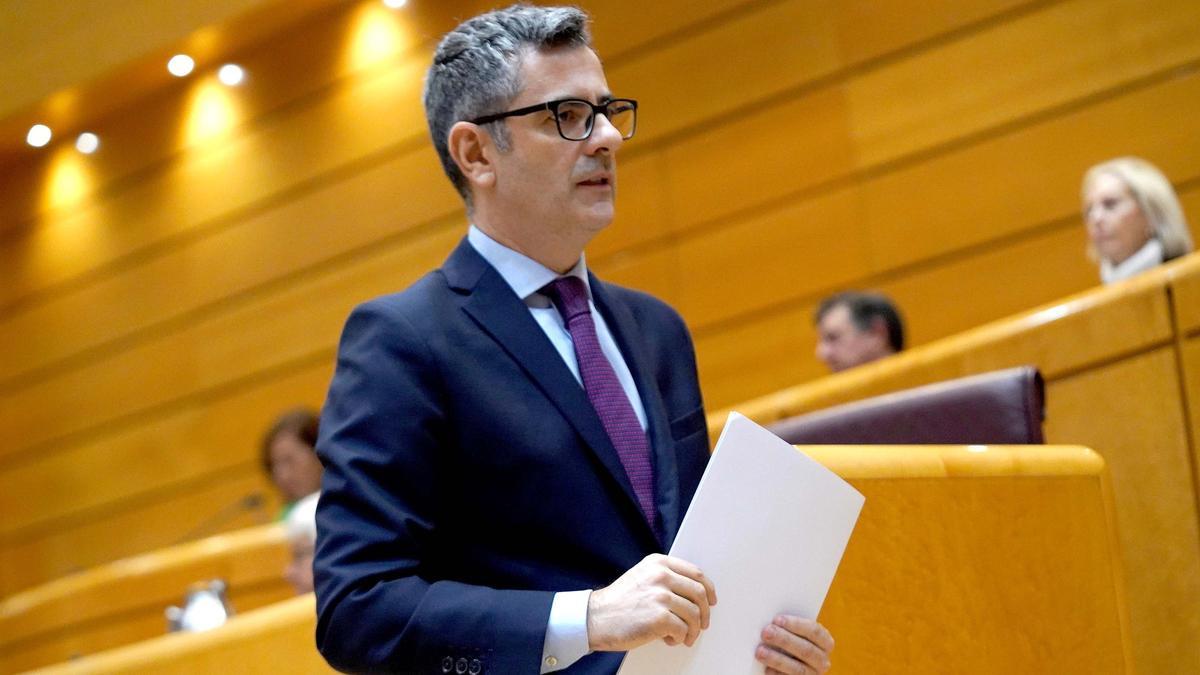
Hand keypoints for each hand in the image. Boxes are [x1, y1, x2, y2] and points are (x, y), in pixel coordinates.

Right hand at [587, 553, 716, 651]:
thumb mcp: (642, 577)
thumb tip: (694, 595)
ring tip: (684, 636)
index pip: (696, 573)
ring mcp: (660, 596)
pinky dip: (680, 638)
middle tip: (701, 624)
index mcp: (658, 563)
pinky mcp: (659, 617)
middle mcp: (661, 576)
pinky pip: (683, 629)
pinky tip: (670, 639)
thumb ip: (666, 578)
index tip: (711, 601)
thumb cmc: (618, 602)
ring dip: (692, 630)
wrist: (596, 618)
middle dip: (704, 613)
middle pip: (700, 593)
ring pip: (694, 614)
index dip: (708, 589)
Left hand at [755, 615, 833, 673]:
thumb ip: (788, 628)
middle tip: (766, 632)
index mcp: (825, 642)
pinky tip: (766, 669)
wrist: (789, 667)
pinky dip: (777, 674)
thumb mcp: (794, 635)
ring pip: (798, 668)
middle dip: (784, 640)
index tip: (777, 619)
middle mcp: (822, 660)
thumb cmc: (789, 644)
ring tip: (760, 651)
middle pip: (806, 649)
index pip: (814, 631)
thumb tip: (772, 622)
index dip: (796, 624)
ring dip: (777, 659)